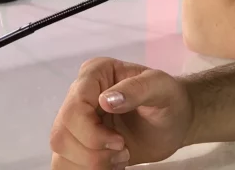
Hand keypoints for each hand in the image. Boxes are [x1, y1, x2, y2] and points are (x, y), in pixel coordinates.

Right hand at [50, 57, 192, 169]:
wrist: (174, 122)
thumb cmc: (169, 99)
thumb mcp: (162, 88)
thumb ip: (138, 89)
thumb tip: (106, 99)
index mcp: (96, 73)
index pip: (74, 108)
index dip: (92, 132)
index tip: (119, 142)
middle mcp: (79, 94)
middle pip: (62, 134)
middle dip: (92, 153)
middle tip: (122, 151)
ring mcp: (75, 121)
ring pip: (60, 152)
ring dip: (90, 164)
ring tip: (120, 157)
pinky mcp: (77, 142)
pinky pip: (64, 164)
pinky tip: (110, 165)